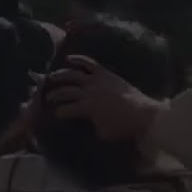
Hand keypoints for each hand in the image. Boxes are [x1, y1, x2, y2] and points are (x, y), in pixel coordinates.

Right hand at [45, 55, 161, 140]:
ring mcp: (97, 80)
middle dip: (54, 95)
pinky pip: (89, 63)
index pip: (66, 110)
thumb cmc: (124, 127)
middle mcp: (88, 92)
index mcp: (86, 108)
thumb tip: (87, 120)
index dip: (59, 113)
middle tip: (47, 97)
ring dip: (60, 75)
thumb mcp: (103, 133)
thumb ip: (92, 125)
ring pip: (72, 74)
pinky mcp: (106, 73)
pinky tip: (68, 58)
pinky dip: (78, 59)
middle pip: (66, 91)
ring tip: (51, 77)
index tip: (55, 115)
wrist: (144, 114)